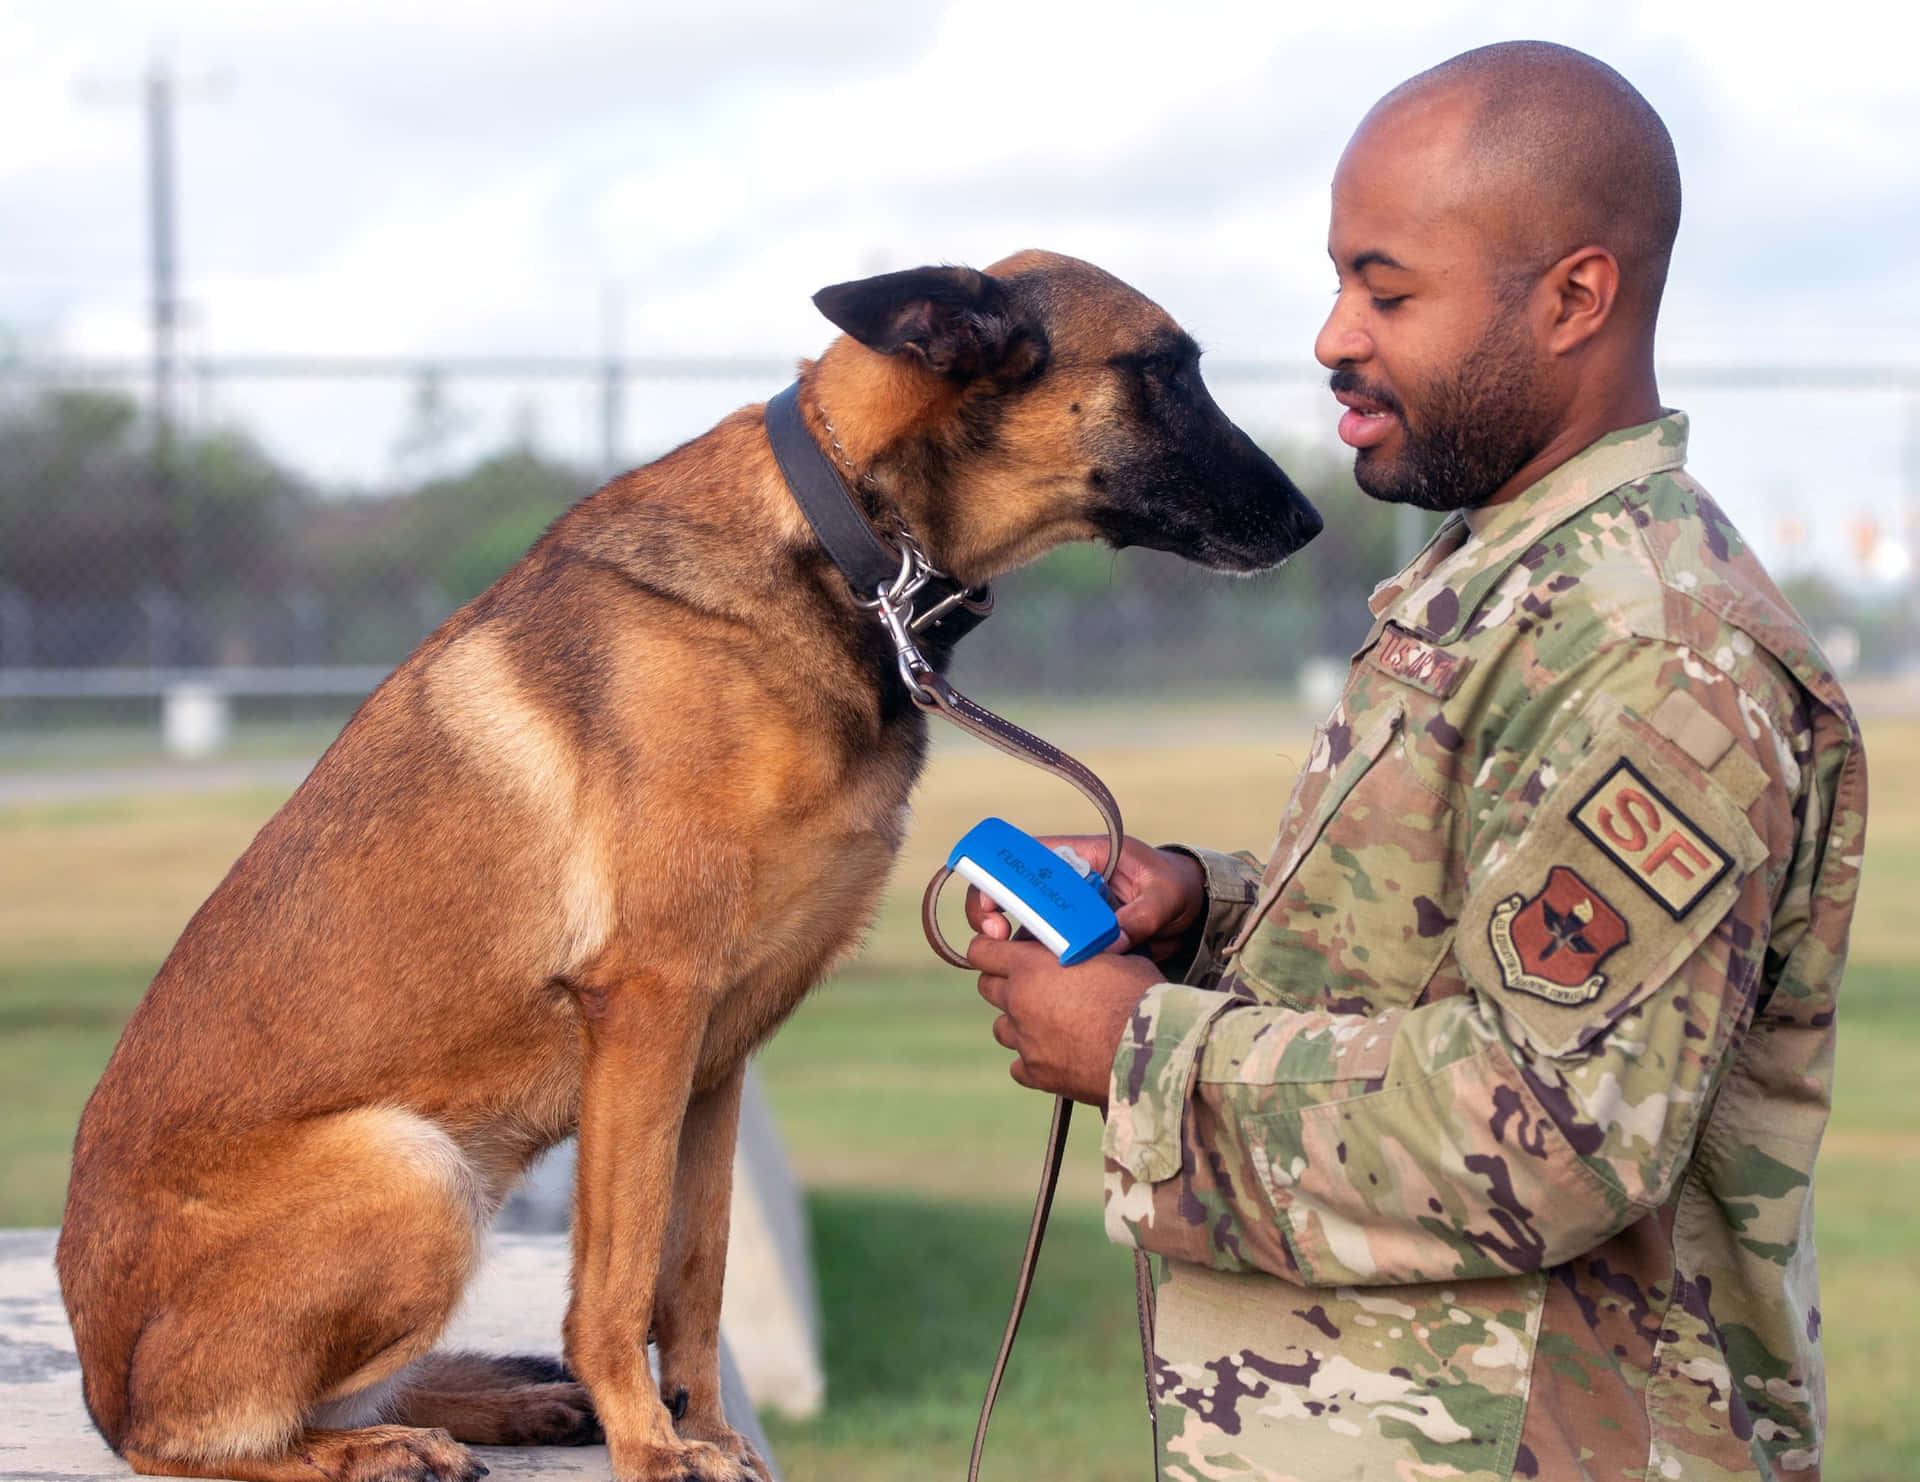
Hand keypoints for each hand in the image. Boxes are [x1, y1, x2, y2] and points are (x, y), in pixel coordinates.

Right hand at [964, 834, 1205, 964]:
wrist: (1192, 911)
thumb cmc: (1175, 887)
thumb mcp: (1164, 896)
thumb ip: (1141, 916)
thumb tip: (1112, 945)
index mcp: (1080, 856)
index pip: (1026, 856)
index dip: (998, 875)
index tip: (993, 905)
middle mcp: (1064, 882)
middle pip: (1008, 890)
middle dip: (989, 911)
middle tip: (993, 937)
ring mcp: (1065, 911)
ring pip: (1020, 923)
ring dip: (1005, 944)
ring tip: (1005, 967)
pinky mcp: (1072, 938)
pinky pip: (1042, 949)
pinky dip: (1029, 964)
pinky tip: (1028, 983)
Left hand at [969, 934, 1164, 1107]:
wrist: (1152, 1051)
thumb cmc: (1139, 997)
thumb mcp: (1113, 957)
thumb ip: (1084, 953)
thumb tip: (1088, 947)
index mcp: (1031, 967)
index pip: (982, 952)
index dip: (987, 949)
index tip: (995, 951)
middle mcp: (1019, 1003)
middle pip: (988, 989)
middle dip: (1004, 984)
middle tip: (1030, 984)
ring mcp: (1025, 1042)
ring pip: (1002, 1029)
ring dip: (1017, 1023)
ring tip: (1047, 1023)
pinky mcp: (1037, 1075)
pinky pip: (1020, 1066)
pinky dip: (1033, 1060)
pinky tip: (1057, 1055)